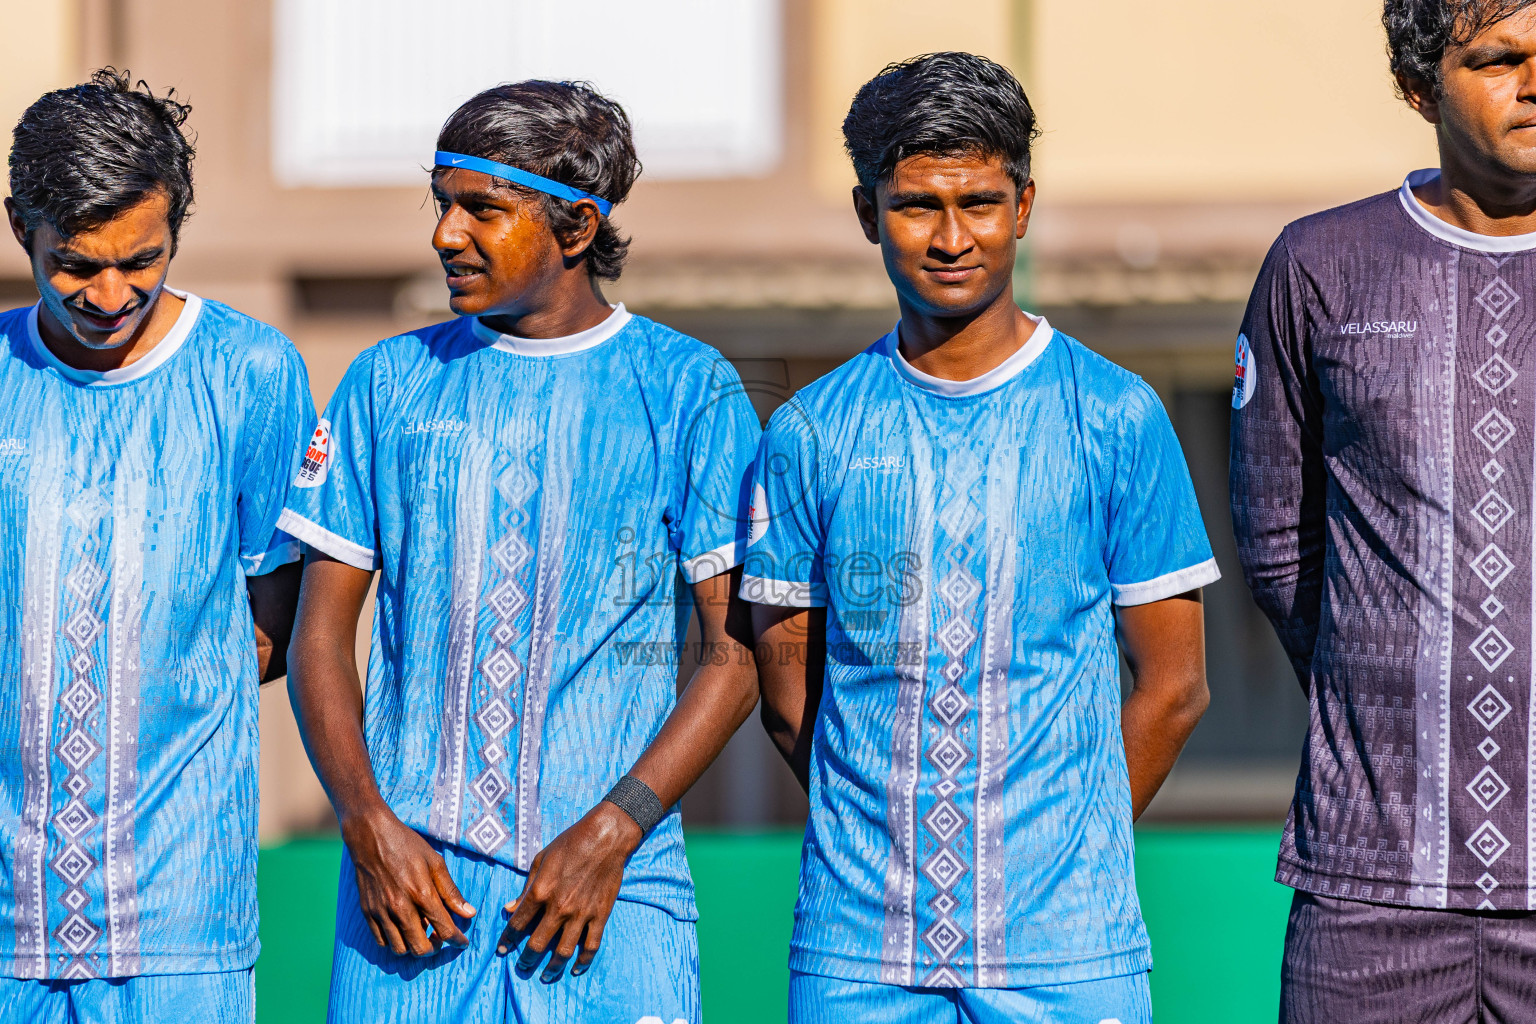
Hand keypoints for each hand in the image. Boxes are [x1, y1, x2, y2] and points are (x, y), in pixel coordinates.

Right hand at [341, 804, 475, 956]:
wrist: (371, 836)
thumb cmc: (407, 846)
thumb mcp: (435, 862)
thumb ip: (451, 891)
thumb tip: (469, 914)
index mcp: (422, 894)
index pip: (445, 930)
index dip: (458, 941)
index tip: (462, 942)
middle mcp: (401, 907)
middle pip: (421, 948)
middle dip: (435, 949)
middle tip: (440, 939)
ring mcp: (382, 912)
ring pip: (400, 949)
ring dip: (414, 948)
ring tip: (421, 934)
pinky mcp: (368, 912)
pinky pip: (381, 941)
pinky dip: (394, 942)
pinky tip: (402, 930)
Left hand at [498, 801, 642, 980]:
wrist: (606, 838)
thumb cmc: (570, 843)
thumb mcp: (541, 860)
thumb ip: (526, 887)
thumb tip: (510, 908)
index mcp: (541, 892)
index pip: (518, 924)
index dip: (508, 939)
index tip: (503, 949)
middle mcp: (559, 907)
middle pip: (537, 944)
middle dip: (527, 959)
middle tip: (523, 966)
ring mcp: (581, 914)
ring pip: (563, 952)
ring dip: (552, 968)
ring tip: (546, 975)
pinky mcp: (600, 915)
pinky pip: (591, 946)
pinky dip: (583, 962)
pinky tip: (575, 969)